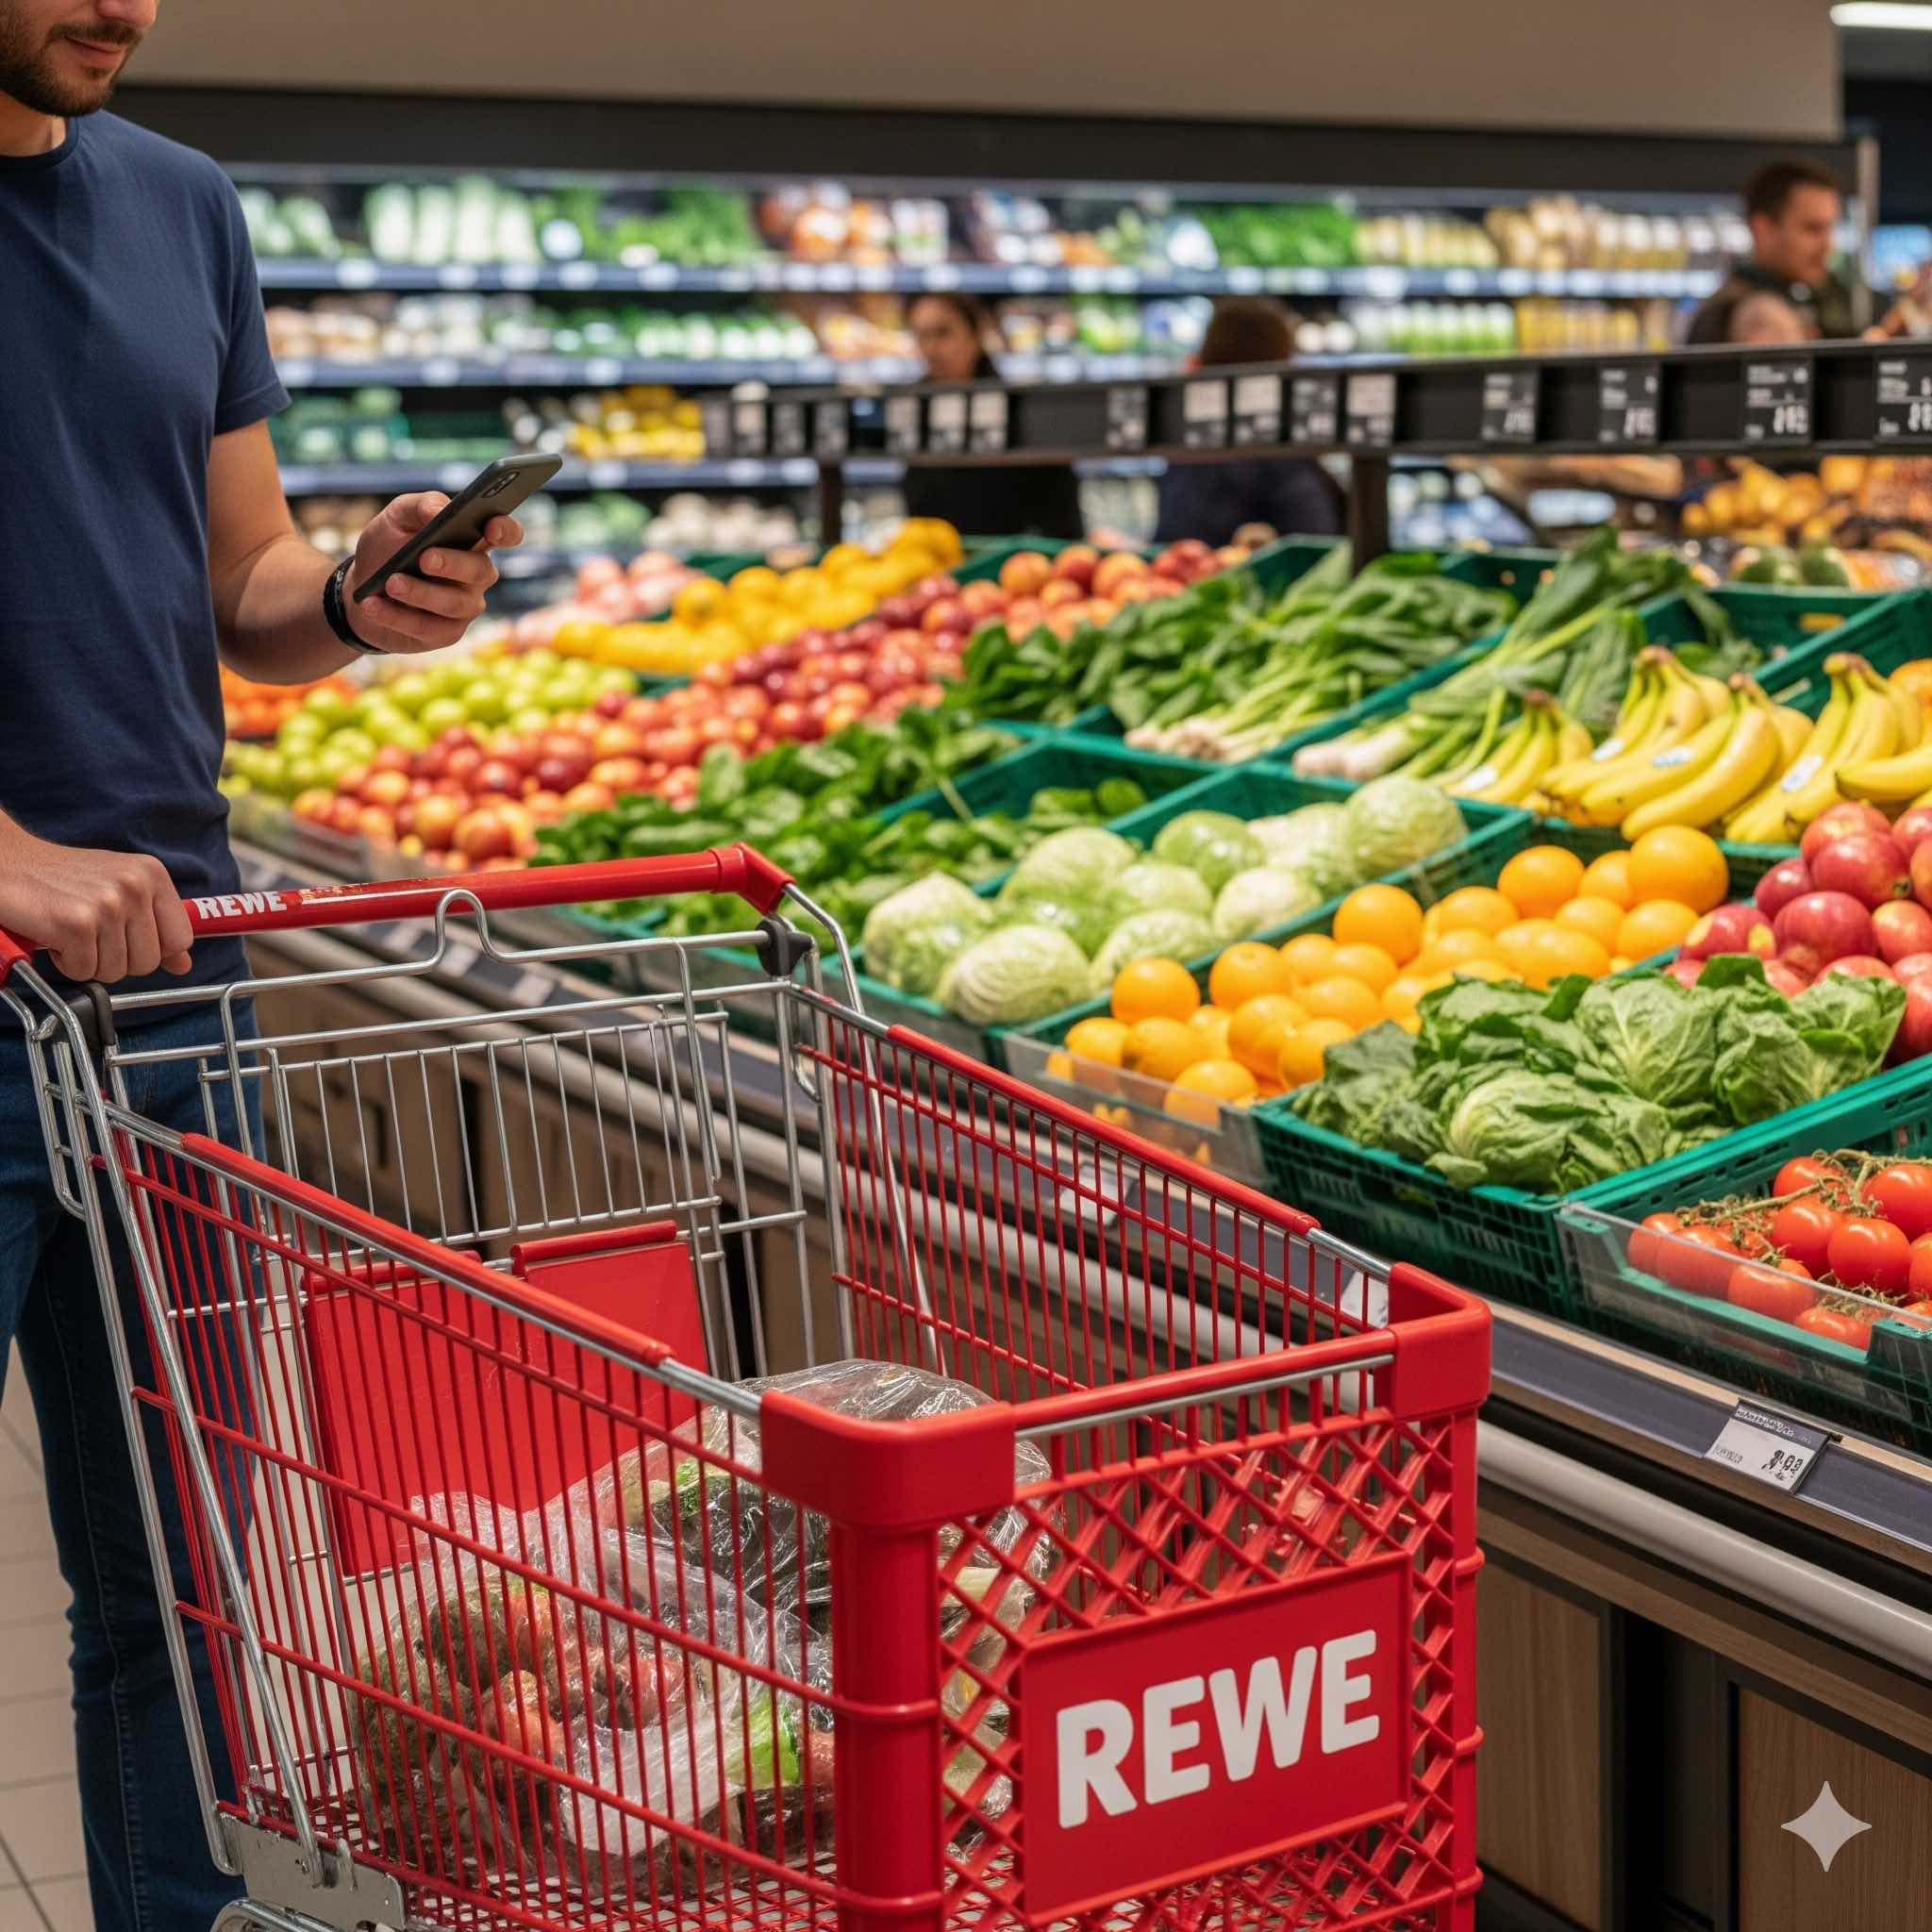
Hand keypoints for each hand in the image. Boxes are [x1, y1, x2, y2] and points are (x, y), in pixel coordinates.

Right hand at [0, 825, 192, 982]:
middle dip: (117, 958)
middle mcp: (135, 887)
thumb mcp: (119, 889)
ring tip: (72, 930)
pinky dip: (66, 962)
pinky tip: (55, 935)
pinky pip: (84, 971)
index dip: (154, 949)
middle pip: (148, 962)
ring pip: (117, 971)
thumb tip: (183, 964)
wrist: (7, 863)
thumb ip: (155, 925)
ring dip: (88, 960)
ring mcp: (107, 906)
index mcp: (152, 874)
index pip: (181, 939)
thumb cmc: (61, 877)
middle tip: (91, 933)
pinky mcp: (76, 925)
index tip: (128, 939)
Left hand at [343, 492, 523, 652]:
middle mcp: (477, 576)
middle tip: (425, 558)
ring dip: (421, 593)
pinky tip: (371, 605)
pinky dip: (395, 616)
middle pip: (481, 571)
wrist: (360, 589)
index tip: (491, 527)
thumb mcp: (396, 518)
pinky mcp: (445, 634)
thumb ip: (419, 505)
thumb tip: (438, 512)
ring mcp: (465, 607)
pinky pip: (427, 627)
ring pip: (454, 603)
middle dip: (454, 564)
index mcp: (473, 541)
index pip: (506, 535)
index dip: (506, 531)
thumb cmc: (387, 548)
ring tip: (390, 583)